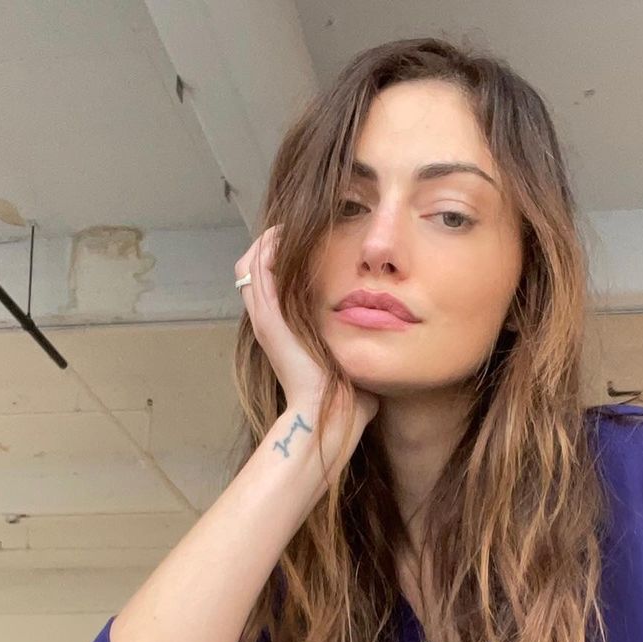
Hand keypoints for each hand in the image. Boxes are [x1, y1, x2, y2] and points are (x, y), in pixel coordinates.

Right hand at [235, 224, 378, 427]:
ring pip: (254, 261)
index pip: (275, 280)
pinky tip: (290, 232)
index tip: (315, 237)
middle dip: (278, 240)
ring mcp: (265, 319)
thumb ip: (361, 340)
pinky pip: (259, 267)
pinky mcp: (268, 318)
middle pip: (258, 265)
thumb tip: (388, 332)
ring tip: (296, 222)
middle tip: (303, 224)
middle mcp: (270, 322)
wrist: (332, 418)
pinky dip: (271, 246)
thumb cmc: (349, 399)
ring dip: (273, 238)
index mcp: (287, 331)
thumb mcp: (353, 357)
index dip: (289, 255)